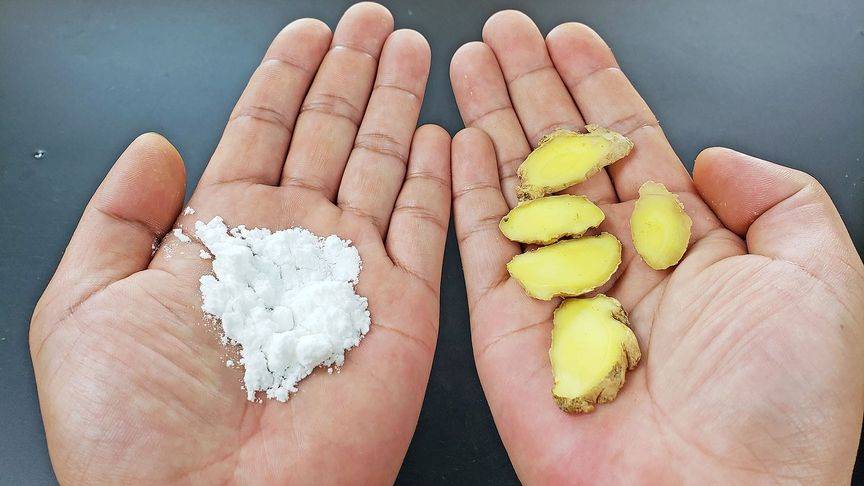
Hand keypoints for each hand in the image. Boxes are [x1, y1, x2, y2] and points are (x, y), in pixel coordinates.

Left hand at [30, 4, 449, 483]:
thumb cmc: (133, 432)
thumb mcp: (84, 304)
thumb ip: (118, 216)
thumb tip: (155, 144)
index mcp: (220, 237)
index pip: (262, 130)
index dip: (287, 76)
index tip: (309, 31)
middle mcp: (292, 246)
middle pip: (330, 135)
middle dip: (353, 73)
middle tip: (374, 21)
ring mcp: (351, 274)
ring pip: (382, 165)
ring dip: (397, 105)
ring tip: (412, 50)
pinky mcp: (401, 311)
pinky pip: (425, 228)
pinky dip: (435, 178)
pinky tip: (438, 133)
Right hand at [450, 11, 863, 482]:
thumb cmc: (777, 409)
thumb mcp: (820, 278)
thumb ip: (779, 199)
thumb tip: (712, 158)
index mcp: (686, 246)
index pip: (629, 143)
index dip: (596, 86)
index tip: (568, 39)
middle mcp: (617, 261)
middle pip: (563, 153)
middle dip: (532, 87)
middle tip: (503, 34)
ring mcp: (558, 290)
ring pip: (516, 186)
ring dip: (491, 121)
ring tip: (470, 62)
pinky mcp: (509, 328)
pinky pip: (481, 248)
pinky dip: (466, 193)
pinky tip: (458, 143)